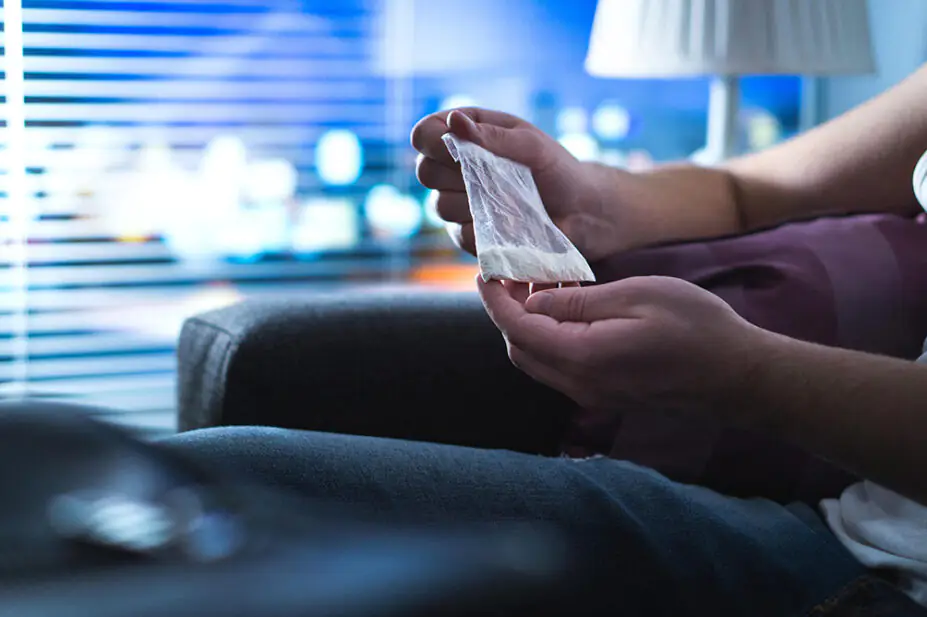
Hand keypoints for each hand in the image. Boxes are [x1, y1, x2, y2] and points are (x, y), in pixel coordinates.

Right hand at [410, 108, 620, 260]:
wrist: (580, 213)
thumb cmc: (558, 170)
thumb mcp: (532, 146)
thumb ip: (492, 136)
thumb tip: (454, 121)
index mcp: (468, 133)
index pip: (425, 133)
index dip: (431, 141)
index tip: (453, 149)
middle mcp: (457, 167)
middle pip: (425, 171)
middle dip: (455, 176)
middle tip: (494, 177)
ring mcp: (459, 202)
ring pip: (441, 206)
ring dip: (476, 204)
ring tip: (513, 200)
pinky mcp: (468, 234)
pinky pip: (461, 234)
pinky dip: (487, 230)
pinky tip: (512, 222)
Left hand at [477, 276, 766, 420]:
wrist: (740, 377)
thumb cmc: (697, 327)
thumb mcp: (637, 296)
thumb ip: (578, 300)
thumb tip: (535, 300)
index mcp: (582, 356)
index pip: (517, 328)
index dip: (495, 299)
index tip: (485, 272)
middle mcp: (580, 384)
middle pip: (519, 349)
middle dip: (506, 312)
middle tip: (514, 275)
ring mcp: (593, 396)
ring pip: (537, 362)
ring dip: (527, 327)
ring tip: (539, 288)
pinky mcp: (606, 396)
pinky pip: (560, 370)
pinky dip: (549, 341)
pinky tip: (567, 313)